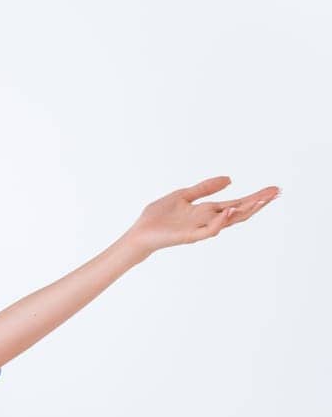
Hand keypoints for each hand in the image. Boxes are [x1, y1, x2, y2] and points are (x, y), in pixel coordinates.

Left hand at [123, 175, 279, 255]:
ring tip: (260, 200)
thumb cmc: (158, 217)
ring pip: (228, 221)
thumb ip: (205, 188)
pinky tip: (229, 211)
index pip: (236, 203)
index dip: (255, 196)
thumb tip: (230, 178)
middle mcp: (207, 220)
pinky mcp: (189, 237)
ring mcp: (200, 229)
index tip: (274, 189)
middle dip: (258, 202)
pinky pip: (209, 231)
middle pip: (239, 212)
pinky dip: (220, 222)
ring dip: (244, 211)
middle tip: (277, 193)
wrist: (138, 233)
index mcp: (207, 211)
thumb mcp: (183, 195)